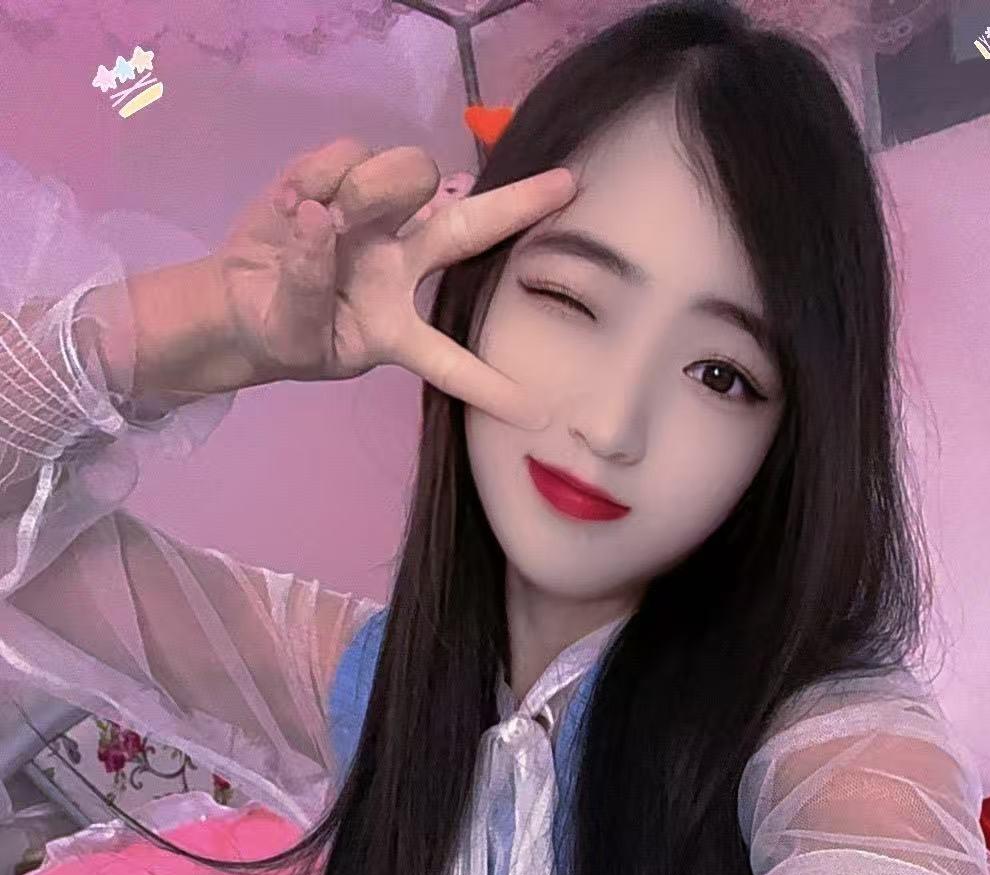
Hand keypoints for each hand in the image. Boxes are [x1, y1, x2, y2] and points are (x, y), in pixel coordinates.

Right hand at [210, 138, 576, 427]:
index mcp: (398, 330)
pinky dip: (318, 172)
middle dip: (516, 207)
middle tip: (565, 187)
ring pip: (406, 176)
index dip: (489, 387)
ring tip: (317, 215)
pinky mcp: (343, 178)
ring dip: (367, 187)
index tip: (537, 416)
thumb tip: (320, 219)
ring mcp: (377, 220)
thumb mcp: (293, 333)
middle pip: (466, 230)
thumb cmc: (280, 329)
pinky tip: (293, 202)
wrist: (235, 298)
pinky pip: (347, 153)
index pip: (450, 361)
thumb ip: (307, 285)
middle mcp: (402, 269)